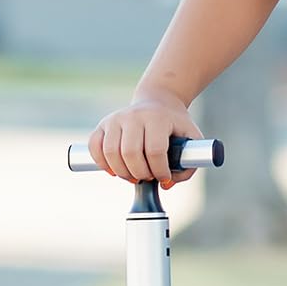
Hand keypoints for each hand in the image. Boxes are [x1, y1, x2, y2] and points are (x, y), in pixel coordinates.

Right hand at [87, 89, 203, 188]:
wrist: (158, 101)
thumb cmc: (175, 124)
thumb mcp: (191, 138)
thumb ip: (187, 164)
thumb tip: (166, 184)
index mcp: (158, 118)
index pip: (155, 151)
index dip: (160, 171)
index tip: (164, 178)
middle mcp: (134, 116)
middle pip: (130, 153)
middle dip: (140, 173)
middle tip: (148, 177)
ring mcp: (116, 119)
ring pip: (111, 153)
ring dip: (122, 172)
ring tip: (134, 175)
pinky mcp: (103, 124)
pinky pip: (95, 147)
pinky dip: (102, 163)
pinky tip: (115, 170)